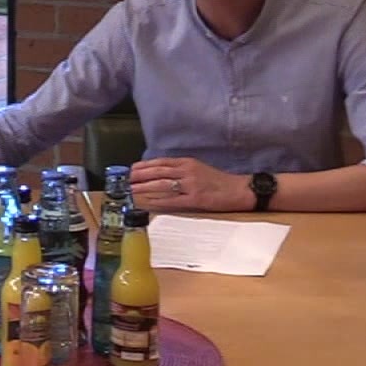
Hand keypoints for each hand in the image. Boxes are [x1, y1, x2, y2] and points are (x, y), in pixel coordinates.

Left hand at [129, 156, 253, 212]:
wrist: (239, 190)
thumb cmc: (218, 182)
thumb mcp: (198, 169)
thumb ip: (180, 171)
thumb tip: (159, 175)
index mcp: (187, 163)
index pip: (161, 163)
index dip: (144, 166)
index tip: (131, 170)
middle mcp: (187, 171)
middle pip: (158, 172)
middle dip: (139, 177)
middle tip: (125, 181)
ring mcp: (191, 185)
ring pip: (162, 185)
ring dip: (144, 189)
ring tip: (131, 191)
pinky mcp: (195, 199)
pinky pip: (172, 200)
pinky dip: (158, 201)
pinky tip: (147, 202)